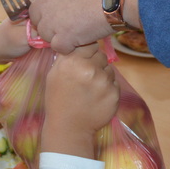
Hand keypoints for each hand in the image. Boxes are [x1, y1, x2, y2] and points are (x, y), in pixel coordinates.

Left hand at [30, 0, 133, 53]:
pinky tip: (83, 38)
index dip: (49, 9)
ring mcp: (51, 23)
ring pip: (48, 37)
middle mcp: (42, 6)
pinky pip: (60, 48)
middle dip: (52, 24)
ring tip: (80, 29)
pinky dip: (71, 46)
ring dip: (61, 36)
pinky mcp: (63, 39)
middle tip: (71, 22)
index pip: (36, 4)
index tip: (62, 11)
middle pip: (39, 22)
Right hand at [41, 43, 119, 158]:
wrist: (69, 127)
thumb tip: (76, 41)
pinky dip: (108, 89)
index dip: (87, 51)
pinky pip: (115, 84)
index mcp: (73, 62)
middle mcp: (91, 69)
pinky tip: (97, 98)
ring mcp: (105, 82)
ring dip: (103, 76)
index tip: (84, 58)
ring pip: (109, 70)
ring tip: (91, 89)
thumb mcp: (54, 74)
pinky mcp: (115, 94)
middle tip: (86, 77)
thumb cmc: (58, 99)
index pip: (90, 44)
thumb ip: (67, 56)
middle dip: (95, 63)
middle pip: (101, 55)